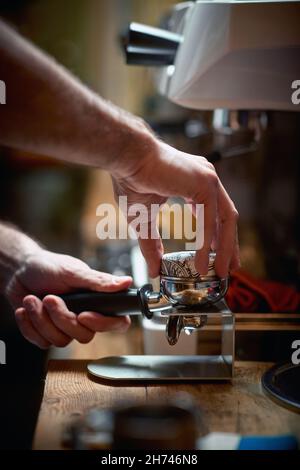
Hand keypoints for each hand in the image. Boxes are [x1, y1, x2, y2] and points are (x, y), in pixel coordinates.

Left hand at [6, 250, 131, 348]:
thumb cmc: (47, 267)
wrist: (18, 271)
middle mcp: (84, 316)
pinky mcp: (46, 334)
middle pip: (84, 335)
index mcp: (96, 301)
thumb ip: (98, 281)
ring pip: (61, 341)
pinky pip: (41, 342)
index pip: (117, 322)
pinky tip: (24, 309)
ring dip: (41, 319)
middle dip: (62, 318)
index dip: (104, 324)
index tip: (84, 314)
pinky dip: (29, 325)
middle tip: (49, 298)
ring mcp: (65, 327)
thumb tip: (126, 282)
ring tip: (32, 299)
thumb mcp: (72, 270)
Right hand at [112, 139, 239, 277]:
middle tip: (228, 268)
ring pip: (225, 219)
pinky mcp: (204, 184)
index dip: (219, 237)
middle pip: (226, 218)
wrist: (126, 157)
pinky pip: (209, 220)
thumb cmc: (131, 179)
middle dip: (229, 245)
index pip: (215, 214)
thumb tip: (154, 271)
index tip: (218, 256)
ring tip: (221, 270)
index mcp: (195, 183)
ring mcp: (208, 179)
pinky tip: (201, 261)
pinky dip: (207, 243)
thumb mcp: (144, 220)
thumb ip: (152, 245)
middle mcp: (206, 179)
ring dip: (225, 248)